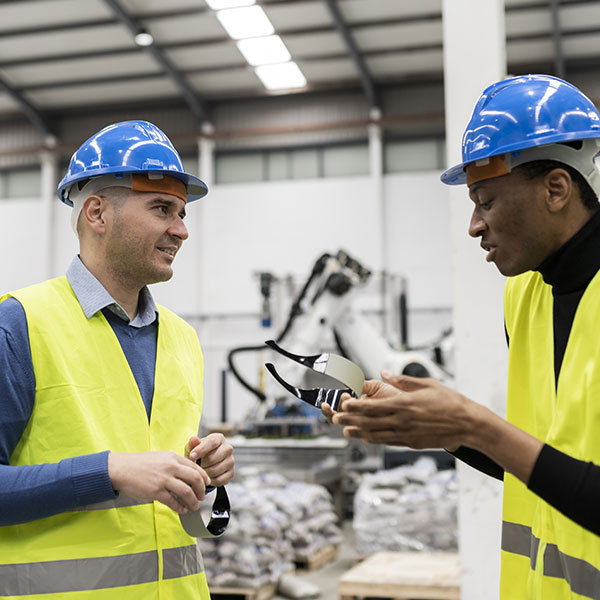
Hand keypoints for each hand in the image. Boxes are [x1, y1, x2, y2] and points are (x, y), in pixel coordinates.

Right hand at [108, 451, 211, 514]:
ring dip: (193, 501)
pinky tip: (182, 510)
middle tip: (202, 497)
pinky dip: (180, 507)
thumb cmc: (140, 463)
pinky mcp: (155, 491)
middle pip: (195, 479)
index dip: (204, 477)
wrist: (121, 468)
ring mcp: (163, 479)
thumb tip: (187, 473)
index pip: (195, 467)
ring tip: (194, 506)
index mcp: (173, 457)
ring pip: (186, 492)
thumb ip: (174, 463)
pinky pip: (172, 501)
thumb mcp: (160, 457)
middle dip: (201, 490)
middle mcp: (170, 467)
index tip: (207, 484)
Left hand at [185, 433, 233, 486]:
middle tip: (196, 466)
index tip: (191, 456)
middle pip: (212, 458)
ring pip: (215, 470)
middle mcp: (228, 448)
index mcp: (219, 438)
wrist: (205, 464)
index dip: (201, 450)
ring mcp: (231, 461)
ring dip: (205, 473)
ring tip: (201, 471)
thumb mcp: (192, 448)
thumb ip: (192, 444)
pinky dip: (210, 481)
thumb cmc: (198, 453)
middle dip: (201, 464)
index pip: (212, 442)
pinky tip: (207, 477)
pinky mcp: (231, 473)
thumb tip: (193, 439)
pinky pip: (219, 480)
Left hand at [331, 372, 474, 449]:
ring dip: (358, 432)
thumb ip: (402, 380)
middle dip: (350, 420)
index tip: (343, 404)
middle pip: (370, 422)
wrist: (467, 424)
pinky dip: (375, 440)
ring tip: (344, 431)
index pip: (373, 407)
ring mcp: (406, 434)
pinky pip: (388, 442)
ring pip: (376, 435)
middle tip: (335, 418)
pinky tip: (366, 437)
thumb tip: (384, 373)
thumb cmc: (449, 402)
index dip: (356, 407)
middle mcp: (402, 421)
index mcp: (404, 405)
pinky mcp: (411, 443)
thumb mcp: (426, 384)